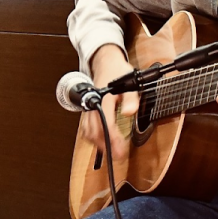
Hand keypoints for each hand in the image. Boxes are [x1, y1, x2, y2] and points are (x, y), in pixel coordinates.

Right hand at [78, 45, 137, 163]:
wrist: (106, 63)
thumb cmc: (118, 72)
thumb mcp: (131, 82)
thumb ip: (131, 99)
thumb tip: (130, 113)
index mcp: (103, 99)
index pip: (105, 124)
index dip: (112, 140)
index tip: (120, 150)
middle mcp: (93, 105)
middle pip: (94, 131)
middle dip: (105, 146)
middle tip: (118, 156)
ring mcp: (88, 108)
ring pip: (88, 131)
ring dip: (98, 144)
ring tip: (111, 152)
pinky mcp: (88, 111)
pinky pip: (86, 127)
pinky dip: (92, 137)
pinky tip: (101, 142)